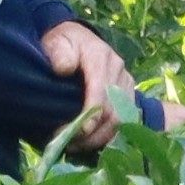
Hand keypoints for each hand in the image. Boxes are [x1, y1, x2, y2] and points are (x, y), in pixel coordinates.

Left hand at [42, 18, 131, 136]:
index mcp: (100, 56)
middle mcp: (118, 69)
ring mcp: (125, 82)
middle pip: (114, 110)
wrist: (76, 38)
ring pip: (121, 119)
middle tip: (69, 143)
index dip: (92, 114)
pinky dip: (107, 135)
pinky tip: (89, 142)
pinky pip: (124, 120)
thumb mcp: (56, 41)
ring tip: (76, 145)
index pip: (102, 90)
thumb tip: (63, 69)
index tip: (77, 131)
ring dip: (99, 137)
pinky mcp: (128, 93)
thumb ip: (59, 52)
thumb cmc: (63, 43)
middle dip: (93, 132)